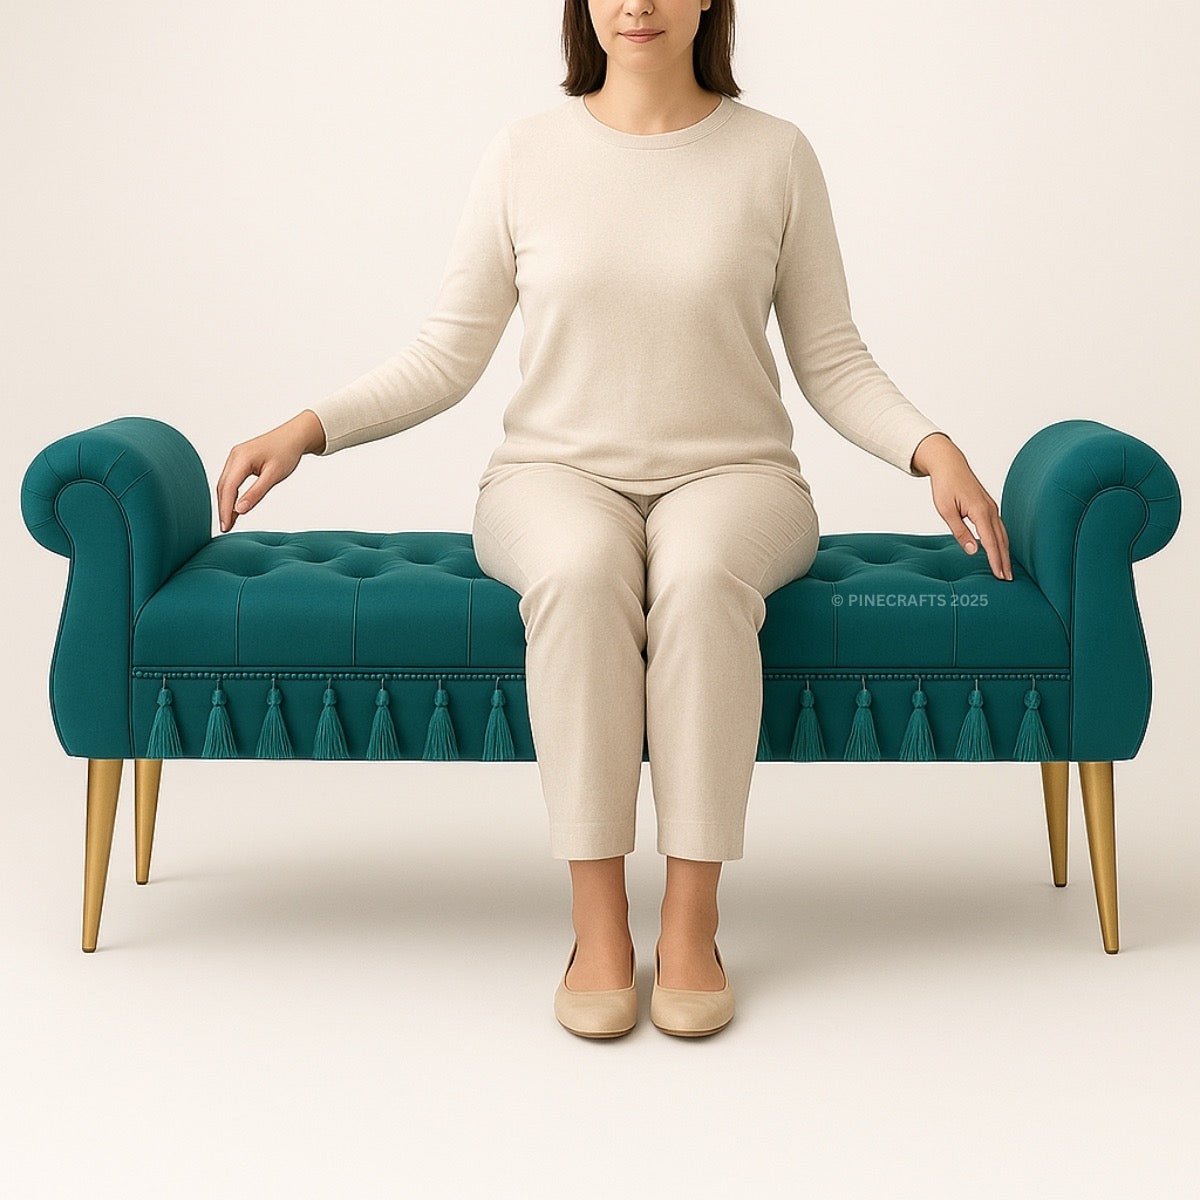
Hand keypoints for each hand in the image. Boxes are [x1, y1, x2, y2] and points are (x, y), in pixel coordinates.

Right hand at [216, 409, 325, 532]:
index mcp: (241, 458)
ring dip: (226, 502)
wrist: (294, 436)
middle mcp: (234, 456)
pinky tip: (235, 507)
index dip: (225, 509)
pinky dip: (231, 494)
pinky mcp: (239, 460)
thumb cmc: (287, 452)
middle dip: (223, 508)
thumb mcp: (274, 475)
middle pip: (223, 487)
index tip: (226, 526)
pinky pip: (231, 479)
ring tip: (230, 521)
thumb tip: (239, 510)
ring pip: (225, 484)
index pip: (228, 489)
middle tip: (226, 528)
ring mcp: (235, 457)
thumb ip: (256, 493)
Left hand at [911, 433, 1012, 580]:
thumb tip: (974, 551)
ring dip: (1005, 552)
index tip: (1001, 576)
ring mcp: (991, 507)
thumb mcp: (946, 511)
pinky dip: (1001, 541)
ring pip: (1002, 534)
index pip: (991, 542)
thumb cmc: (945, 485)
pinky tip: (1000, 549)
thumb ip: (960, 532)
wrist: (949, 463)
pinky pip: (998, 527)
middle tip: (1008, 579)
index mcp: (980, 512)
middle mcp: (990, 510)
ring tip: (1006, 569)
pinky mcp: (988, 506)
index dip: (997, 561)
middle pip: (1001, 540)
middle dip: (1005, 560)